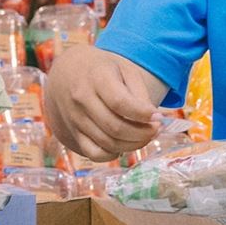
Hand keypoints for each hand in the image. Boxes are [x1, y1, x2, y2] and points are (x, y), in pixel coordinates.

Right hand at [45, 45, 159, 161]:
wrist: (67, 72)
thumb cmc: (102, 70)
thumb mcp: (124, 70)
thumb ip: (139, 93)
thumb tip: (152, 120)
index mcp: (96, 78)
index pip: (120, 103)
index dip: (143, 114)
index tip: (158, 116)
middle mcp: (81, 99)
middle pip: (115, 127)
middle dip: (143, 133)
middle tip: (156, 128)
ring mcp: (75, 119)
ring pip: (108, 143)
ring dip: (133, 144)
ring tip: (145, 135)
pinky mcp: (73, 134)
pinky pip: (94, 154)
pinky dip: (113, 154)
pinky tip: (124, 144)